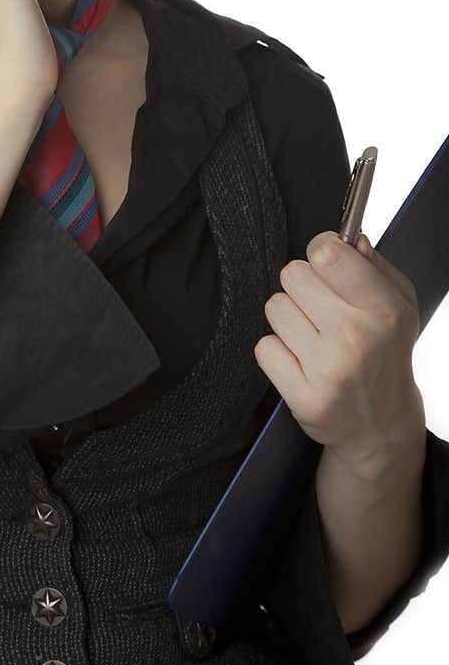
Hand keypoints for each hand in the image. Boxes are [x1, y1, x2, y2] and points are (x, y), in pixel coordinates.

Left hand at [254, 229, 424, 473]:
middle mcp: (355, 338)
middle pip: (292, 274)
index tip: (327, 263)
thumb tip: (353, 239)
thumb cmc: (386, 355)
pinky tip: (301, 360)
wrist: (381, 425)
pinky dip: (278, 351)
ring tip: (313, 336)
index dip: (321, 251)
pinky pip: (264, 347)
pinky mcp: (302, 395)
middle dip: (303, 285)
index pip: (326, 253)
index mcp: (383, 310)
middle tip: (321, 307)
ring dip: (290, 318)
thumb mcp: (400, 305)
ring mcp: (327, 369)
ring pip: (275, 307)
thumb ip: (376, 266)